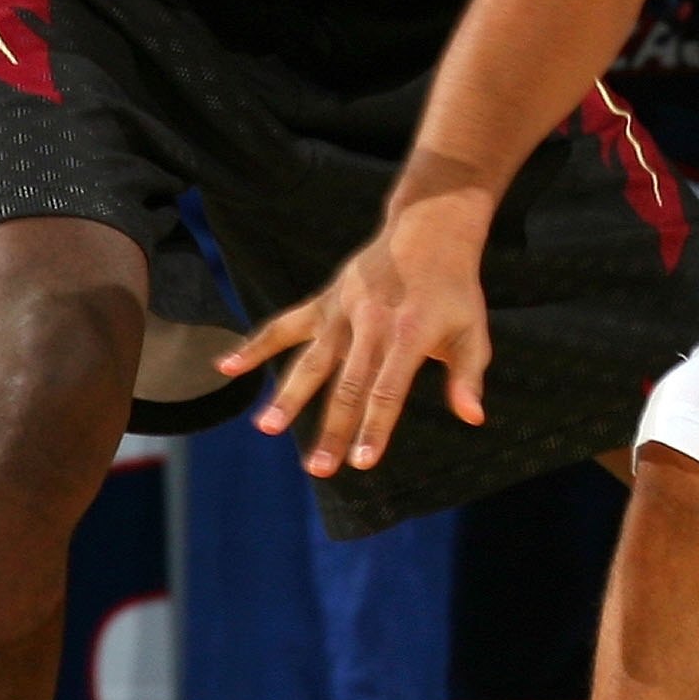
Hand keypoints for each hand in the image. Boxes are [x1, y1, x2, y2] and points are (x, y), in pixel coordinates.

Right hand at [217, 193, 493, 477]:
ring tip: (267, 428)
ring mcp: (342, 312)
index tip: (362, 462)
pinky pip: (284, 326)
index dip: (374, 427)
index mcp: (409, 335)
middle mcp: (371, 325)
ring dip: (289, 397)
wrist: (429, 230)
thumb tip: (473, 418)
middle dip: (333, 429)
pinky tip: (226, 366)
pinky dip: (254, 345)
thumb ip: (468, 376)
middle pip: (347, 385)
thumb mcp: (472, 330)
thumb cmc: (454, 290)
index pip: (388, 390)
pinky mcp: (324, 302)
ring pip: (311, 361)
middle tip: (318, 469)